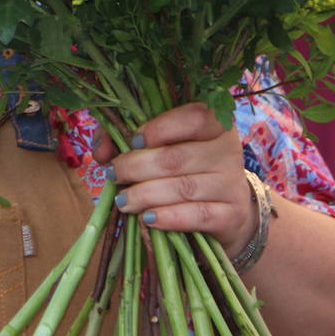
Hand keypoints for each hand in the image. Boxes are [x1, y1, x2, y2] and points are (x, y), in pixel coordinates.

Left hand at [91, 102, 255, 254]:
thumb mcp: (160, 147)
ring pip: (183, 188)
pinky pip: (198, 215)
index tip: (132, 141)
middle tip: (114, 175)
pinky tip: (148, 218)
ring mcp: (232, 184)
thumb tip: (101, 151)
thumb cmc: (184, 170)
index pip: (194, 117)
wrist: (224, 212)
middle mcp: (229, 150)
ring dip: (145, 195)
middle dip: (136, 167)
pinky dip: (169, 218)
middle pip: (176, 157)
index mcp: (214, 124)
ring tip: (123, 201)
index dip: (159, 128)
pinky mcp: (232, 215)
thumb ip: (125, 139)